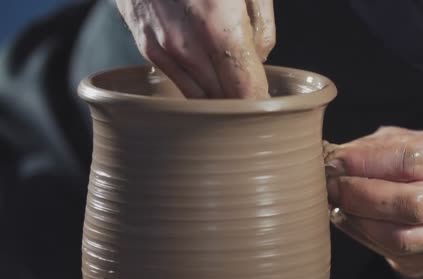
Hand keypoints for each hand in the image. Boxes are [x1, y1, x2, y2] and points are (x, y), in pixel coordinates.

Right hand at [116, 0, 274, 97]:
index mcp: (218, 27)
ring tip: (233, 77)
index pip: (247, 92)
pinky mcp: (147, 46)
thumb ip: (261, 27)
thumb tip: (258, 59)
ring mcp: (162, 49)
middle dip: (243, 99)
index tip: (271, 102)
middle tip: (256, 89)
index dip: (262, 101)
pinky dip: (197, 81)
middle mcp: (186, 46)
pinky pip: (179, 80)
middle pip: (223, 100)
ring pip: (200, 96)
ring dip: (220, 94)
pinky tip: (208, 65)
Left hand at [324, 127, 422, 276]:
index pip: (414, 159)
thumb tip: (334, 158)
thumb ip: (373, 147)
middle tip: (332, 185)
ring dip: (359, 219)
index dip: (368, 162)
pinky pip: (394, 254)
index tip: (336, 161)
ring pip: (402, 236)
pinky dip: (362, 235)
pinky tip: (348, 218)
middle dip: (362, 195)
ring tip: (337, 202)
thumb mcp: (406, 141)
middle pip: (413, 204)